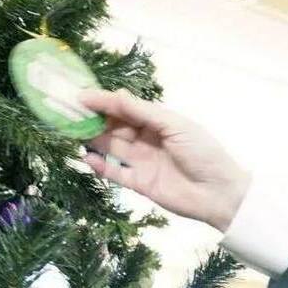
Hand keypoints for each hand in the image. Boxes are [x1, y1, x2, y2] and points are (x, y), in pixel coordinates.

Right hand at [78, 88, 249, 231]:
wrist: (219, 193)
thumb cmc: (202, 152)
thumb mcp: (175, 126)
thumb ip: (144, 113)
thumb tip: (116, 95)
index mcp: (160, 123)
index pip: (126, 109)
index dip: (104, 102)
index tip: (80, 96)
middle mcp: (149, 140)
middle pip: (116, 127)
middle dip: (94, 119)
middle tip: (68, 113)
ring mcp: (143, 162)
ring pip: (113, 147)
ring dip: (93, 139)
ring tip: (70, 132)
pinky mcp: (140, 184)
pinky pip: (116, 173)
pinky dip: (101, 166)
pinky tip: (87, 157)